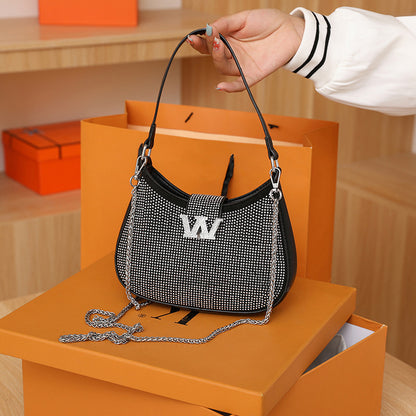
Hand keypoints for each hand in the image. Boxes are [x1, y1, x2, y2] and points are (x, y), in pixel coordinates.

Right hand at [188, 9, 304, 91]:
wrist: (291, 31)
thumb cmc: (268, 22)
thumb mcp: (244, 18)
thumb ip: (225, 24)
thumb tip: (208, 30)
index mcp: (228, 40)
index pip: (208, 44)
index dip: (199, 43)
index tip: (193, 38)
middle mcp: (232, 54)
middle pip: (214, 57)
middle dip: (210, 48)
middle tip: (214, 38)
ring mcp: (241, 66)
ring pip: (223, 68)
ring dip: (218, 58)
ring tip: (220, 45)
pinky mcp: (252, 75)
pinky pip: (239, 85)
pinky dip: (230, 88)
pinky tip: (220, 87)